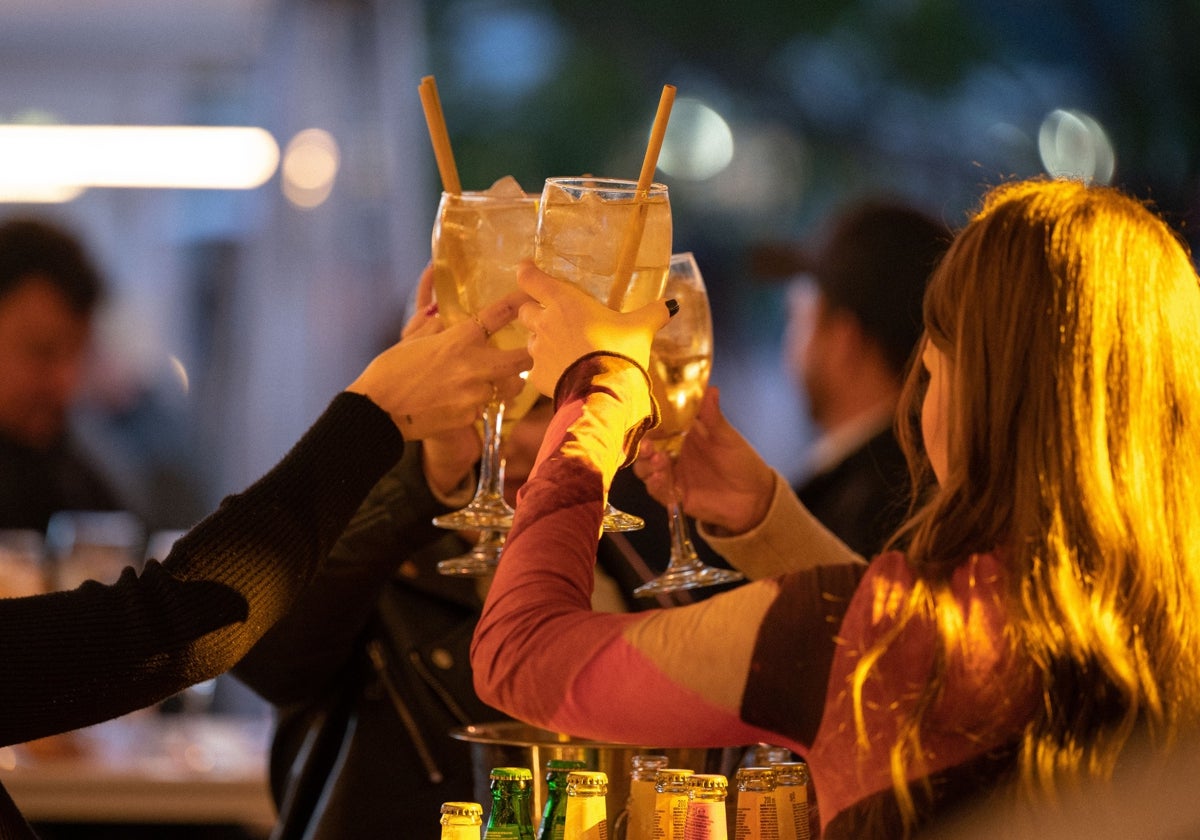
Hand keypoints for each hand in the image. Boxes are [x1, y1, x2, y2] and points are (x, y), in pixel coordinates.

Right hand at [348, 283, 532, 439]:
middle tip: (533, 351)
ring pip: (509, 388)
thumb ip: (433, 326)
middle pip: (523, 360)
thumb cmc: (390, 371)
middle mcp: (474, 366)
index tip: (530, 298)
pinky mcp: (470, 416)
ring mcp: (475, 394)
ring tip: (496, 379)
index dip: (518, 303)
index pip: (499, 314)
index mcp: (459, 339)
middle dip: (532, 354)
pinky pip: (484, 406)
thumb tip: (441, 314)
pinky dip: (478, 403)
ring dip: (507, 383)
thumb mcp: (411, 340)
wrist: (378, 412)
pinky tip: (461, 401)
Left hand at [516, 261, 672, 395]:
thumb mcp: (641, 329)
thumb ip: (653, 313)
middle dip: (535, 311)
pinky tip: (564, 375)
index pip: (531, 278)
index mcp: (564, 302)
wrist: (606, 395)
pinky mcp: (537, 376)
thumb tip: (671, 305)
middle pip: (525, 310)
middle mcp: (545, 323)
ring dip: (542, 342)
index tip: (527, 269)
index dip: (527, 272)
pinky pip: (535, 370)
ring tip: (564, 349)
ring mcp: (538, 351)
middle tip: (553, 317)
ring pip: (530, 340)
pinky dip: (547, 370)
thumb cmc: (620, 352)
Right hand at [633, 387, 774, 534]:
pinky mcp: (675, 495)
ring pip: (646, 469)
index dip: (647, 424)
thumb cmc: (741, 461)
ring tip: (658, 461)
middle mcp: (673, 454)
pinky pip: (657, 491)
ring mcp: (673, 475)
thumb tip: (711, 389)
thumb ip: (713, 417)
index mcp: (683, 436)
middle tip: (647, 445)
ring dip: (647, 465)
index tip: (644, 420)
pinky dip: (655, 485)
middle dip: (642, 447)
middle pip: (646, 449)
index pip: (657, 427)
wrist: (755, 495)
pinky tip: (659, 478)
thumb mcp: (727, 437)